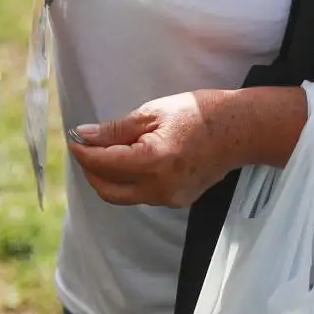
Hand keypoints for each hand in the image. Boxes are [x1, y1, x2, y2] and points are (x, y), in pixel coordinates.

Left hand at [64, 88, 304, 207]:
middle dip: (91, 170)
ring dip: (108, 177)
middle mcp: (160, 188)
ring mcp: (170, 198)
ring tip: (105, 151)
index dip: (83, 152)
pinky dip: (128, 180)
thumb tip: (84, 135)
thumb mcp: (152, 113)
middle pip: (108, 190)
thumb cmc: (198, 113)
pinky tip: (128, 160)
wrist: (239, 129)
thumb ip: (115, 130)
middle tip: (85, 147)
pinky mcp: (177, 200)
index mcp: (153, 162)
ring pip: (124, 195)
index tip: (74, 139)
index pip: (104, 164)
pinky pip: (142, 195)